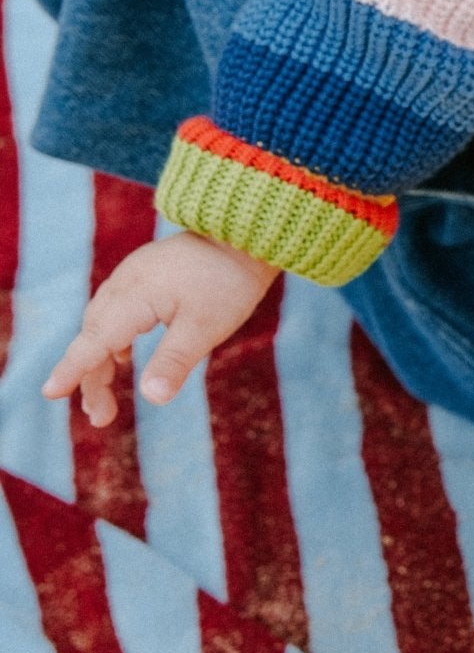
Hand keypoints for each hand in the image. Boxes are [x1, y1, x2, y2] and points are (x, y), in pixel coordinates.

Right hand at [43, 232, 279, 427]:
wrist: (244, 235)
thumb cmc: (228, 282)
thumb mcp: (205, 328)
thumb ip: (174, 362)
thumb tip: (152, 399)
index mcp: (136, 297)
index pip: (95, 341)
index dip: (72, 370)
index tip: (50, 393)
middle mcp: (126, 284)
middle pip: (95, 336)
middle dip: (90, 377)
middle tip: (100, 417)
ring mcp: (133, 275)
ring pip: (102, 323)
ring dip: (98, 359)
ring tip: (103, 399)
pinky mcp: (145, 273)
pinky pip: (115, 309)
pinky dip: (111, 338)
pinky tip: (120, 357)